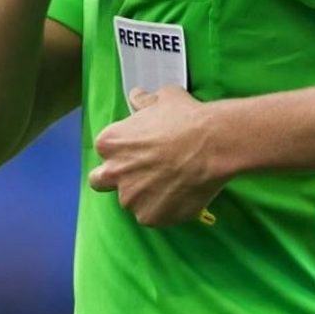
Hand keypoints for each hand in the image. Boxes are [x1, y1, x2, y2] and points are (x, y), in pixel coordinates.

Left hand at [89, 86, 227, 227]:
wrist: (213, 144)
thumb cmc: (187, 118)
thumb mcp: (163, 98)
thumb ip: (144, 101)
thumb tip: (137, 96)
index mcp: (110, 143)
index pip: (105, 152)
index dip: (123, 152)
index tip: (140, 151)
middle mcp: (114, 172)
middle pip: (101, 182)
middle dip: (116, 179)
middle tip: (142, 173)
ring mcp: (131, 198)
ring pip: (132, 200)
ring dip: (146, 194)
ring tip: (173, 182)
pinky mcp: (150, 217)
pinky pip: (154, 216)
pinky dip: (166, 209)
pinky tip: (183, 193)